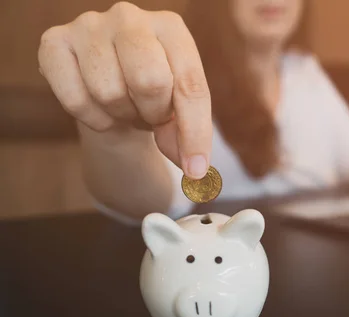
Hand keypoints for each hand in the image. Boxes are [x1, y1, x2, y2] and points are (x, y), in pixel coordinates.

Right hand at [38, 2, 211, 178]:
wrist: (110, 81)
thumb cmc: (151, 93)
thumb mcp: (178, 108)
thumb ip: (188, 133)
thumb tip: (192, 167)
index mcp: (171, 27)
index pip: (190, 84)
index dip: (194, 132)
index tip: (196, 168)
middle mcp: (130, 18)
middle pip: (149, 82)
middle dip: (153, 114)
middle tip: (151, 115)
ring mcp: (88, 26)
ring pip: (109, 92)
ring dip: (122, 115)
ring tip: (127, 107)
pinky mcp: (54, 42)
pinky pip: (76, 99)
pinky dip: (93, 118)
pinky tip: (100, 108)